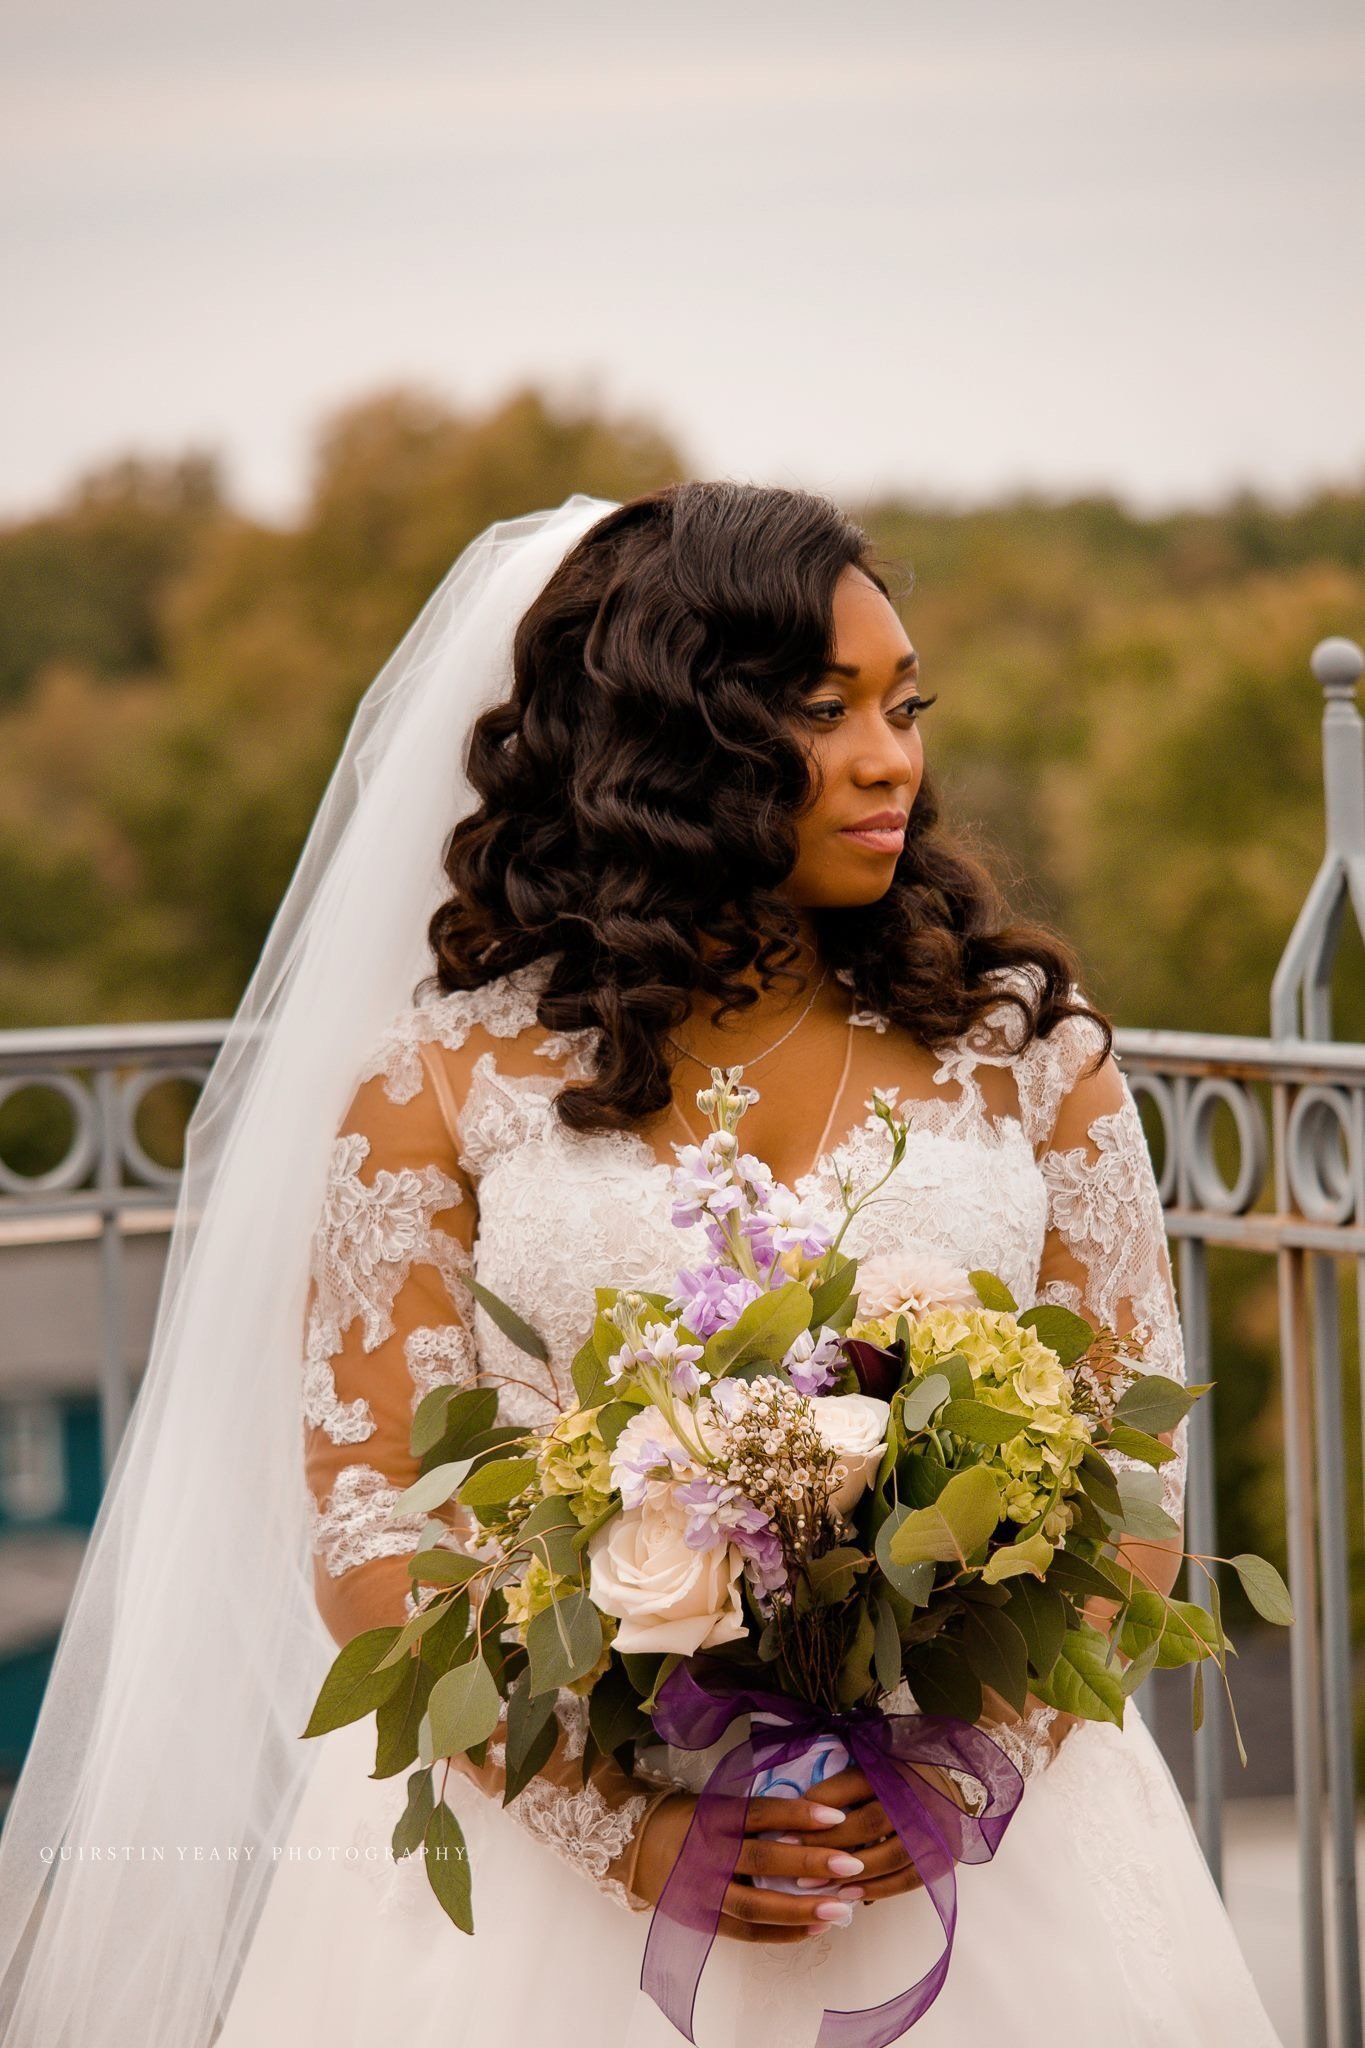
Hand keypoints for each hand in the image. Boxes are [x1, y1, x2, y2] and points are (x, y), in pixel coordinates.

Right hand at [630, 1788, 870, 1943]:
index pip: (760, 1813)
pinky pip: (747, 1932)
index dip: (798, 1815)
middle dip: (810, 1863)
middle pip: (762, 1860)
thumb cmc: (689, 1820)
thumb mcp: (716, 1805)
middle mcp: (707, 1853)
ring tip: (842, 1909)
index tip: (836, 1818)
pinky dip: (782, 1933)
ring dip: (801, 1908)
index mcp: (712, 1817)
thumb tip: (813, 1823)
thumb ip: (755, 1817)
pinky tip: (815, 1929)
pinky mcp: (703, 1920)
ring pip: (756, 1905)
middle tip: (851, 1864)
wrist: (635, 1848)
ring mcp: (703, 1891)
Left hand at [784, 1764, 931, 1906]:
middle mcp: (914, 1799)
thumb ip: (841, 1787)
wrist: (950, 1787)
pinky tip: (850, 1895)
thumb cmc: (898, 1777)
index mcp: (893, 1771)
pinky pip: (909, 1879)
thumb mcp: (870, 1769)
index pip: (850, 1786)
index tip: (786, 1830)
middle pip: (867, 1824)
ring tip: (815, 1886)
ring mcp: (932, 1830)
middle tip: (794, 1862)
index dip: (816, 1808)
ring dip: (849, 1874)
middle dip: (827, 1846)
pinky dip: (879, 1889)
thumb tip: (800, 1810)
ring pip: (888, 1856)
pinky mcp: (942, 1856)